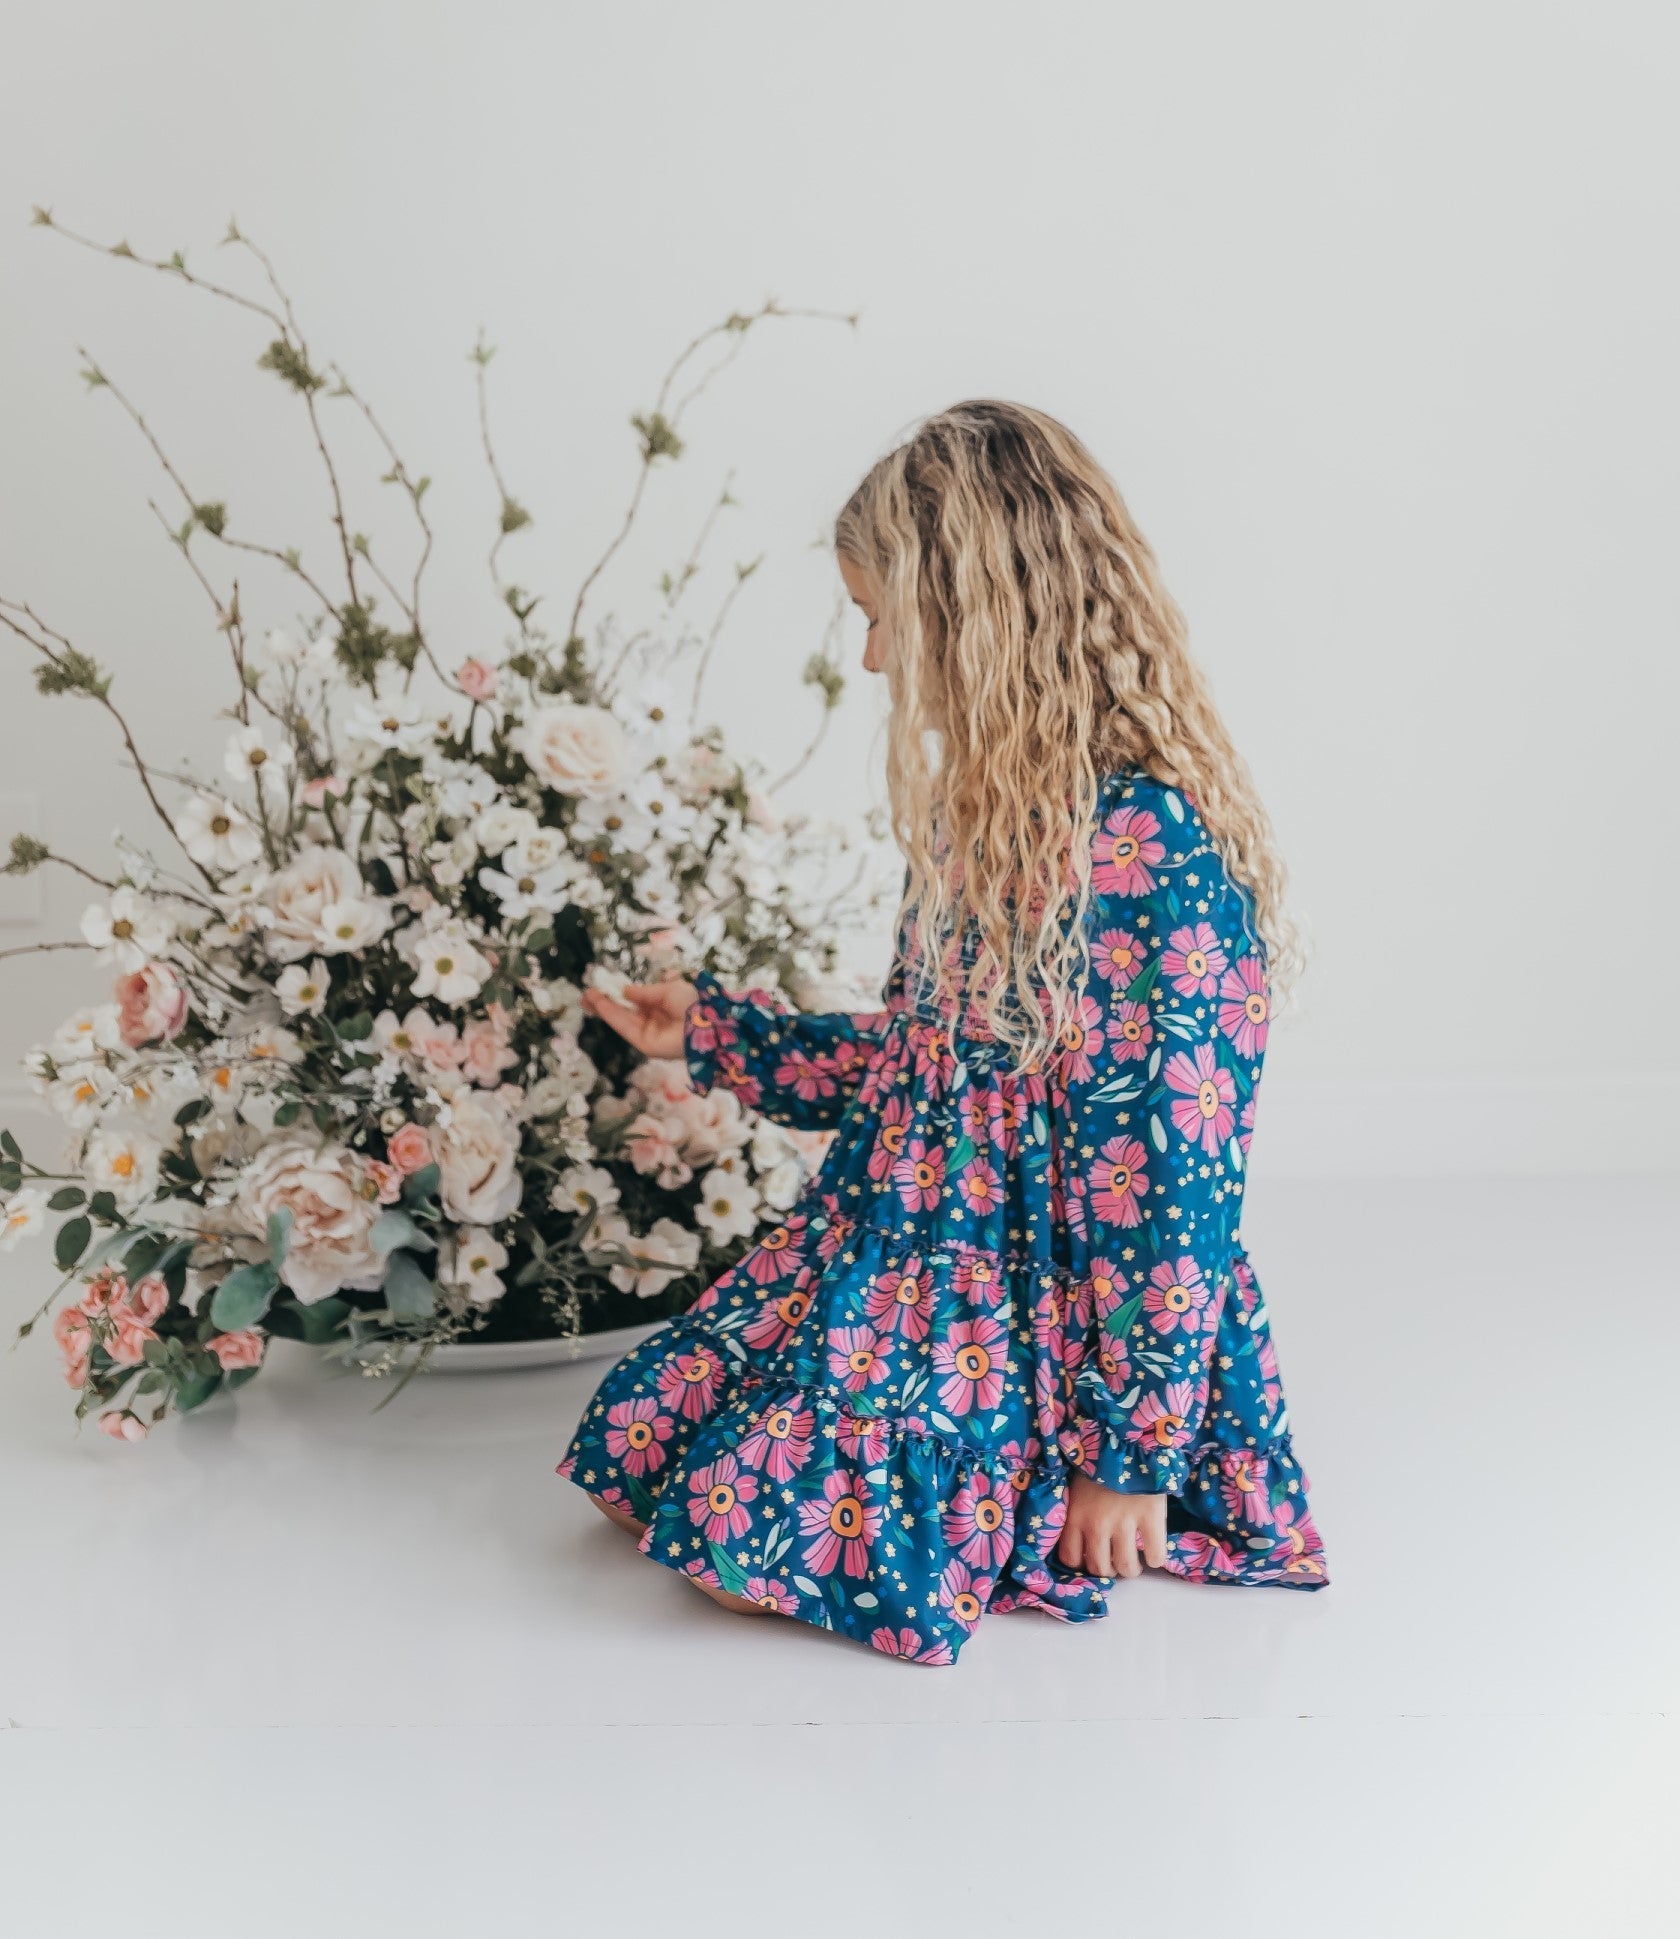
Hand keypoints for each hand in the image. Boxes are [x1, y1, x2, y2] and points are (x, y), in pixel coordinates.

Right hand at [579, 978, 698, 1059]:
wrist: (709, 1023)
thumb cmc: (693, 1003)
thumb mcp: (667, 990)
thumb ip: (644, 992)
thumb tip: (625, 990)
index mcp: (661, 1008)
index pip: (634, 1003)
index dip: (616, 996)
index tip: (600, 988)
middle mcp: (653, 1022)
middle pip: (623, 1014)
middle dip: (604, 1004)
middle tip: (585, 995)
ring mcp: (649, 1035)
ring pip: (621, 1021)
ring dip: (603, 1009)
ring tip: (586, 996)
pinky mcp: (646, 1045)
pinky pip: (625, 1028)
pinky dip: (611, 1016)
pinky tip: (600, 1004)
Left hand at [1056, 1469, 1168, 1578]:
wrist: (1128, 1437)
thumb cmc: (1099, 1459)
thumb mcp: (1076, 1485)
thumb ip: (1075, 1510)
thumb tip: (1077, 1535)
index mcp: (1075, 1516)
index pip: (1071, 1559)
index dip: (1082, 1562)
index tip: (1091, 1556)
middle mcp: (1097, 1525)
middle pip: (1100, 1568)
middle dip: (1109, 1568)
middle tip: (1115, 1558)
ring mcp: (1124, 1524)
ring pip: (1127, 1567)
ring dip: (1131, 1567)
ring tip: (1134, 1558)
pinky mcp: (1151, 1519)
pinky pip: (1156, 1555)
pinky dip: (1156, 1558)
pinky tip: (1153, 1550)